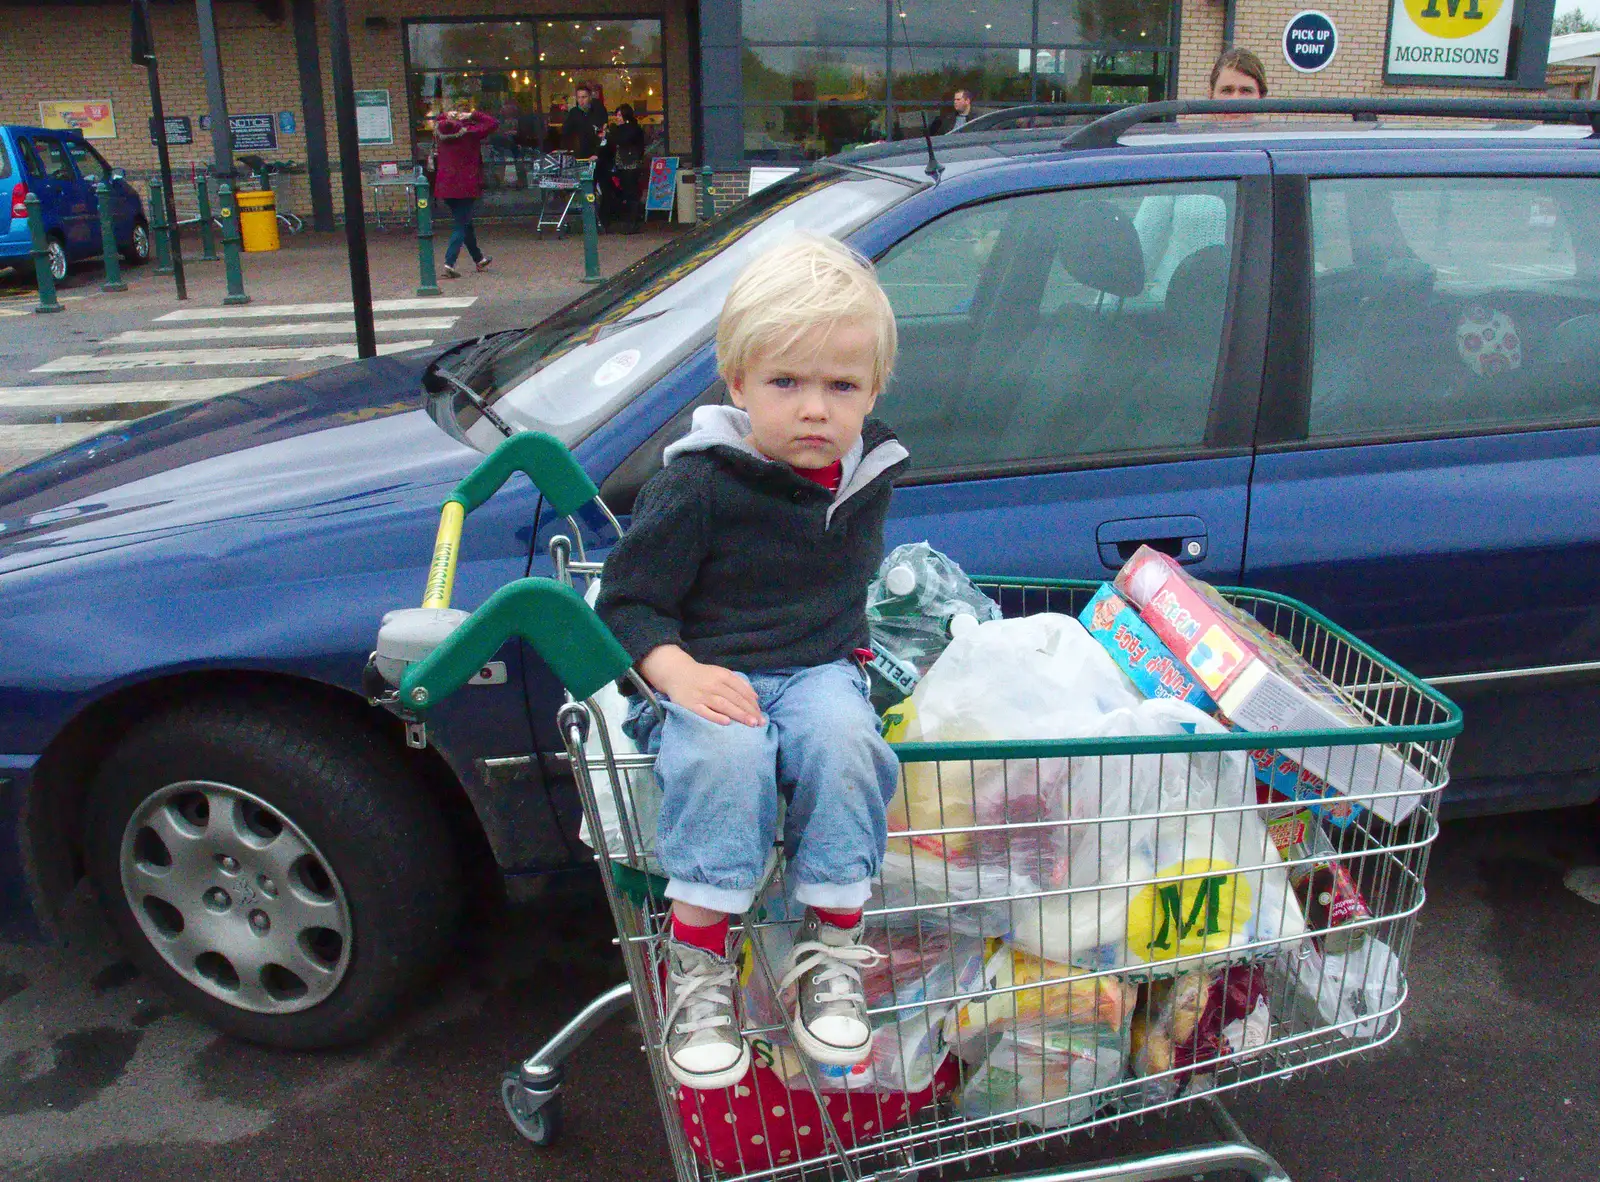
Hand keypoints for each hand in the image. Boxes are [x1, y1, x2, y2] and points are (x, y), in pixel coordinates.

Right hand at [638, 645, 762, 726]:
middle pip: (735, 698)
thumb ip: (737, 682)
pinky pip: (704, 712)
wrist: (676, 672)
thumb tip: (755, 697)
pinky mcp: (691, 705)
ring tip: (751, 723)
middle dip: (749, 711)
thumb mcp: (720, 672)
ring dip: (739, 714)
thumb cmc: (702, 675)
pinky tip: (727, 722)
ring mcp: (702, 695)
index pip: (741, 690)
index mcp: (722, 675)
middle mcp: (713, 684)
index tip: (761, 714)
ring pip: (723, 705)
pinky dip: (716, 717)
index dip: (752, 703)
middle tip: (761, 722)